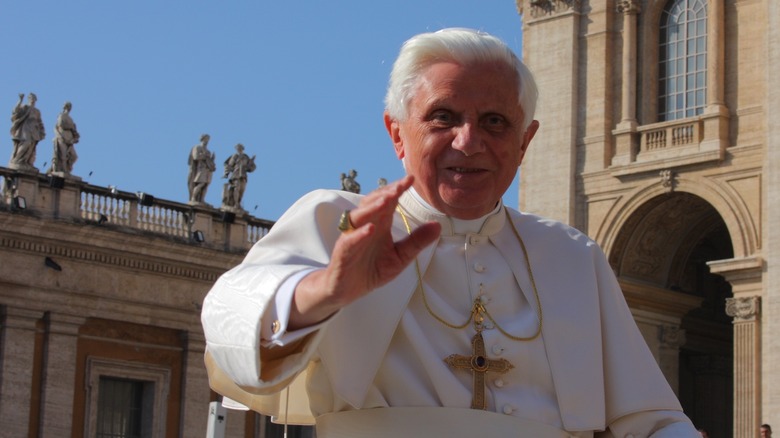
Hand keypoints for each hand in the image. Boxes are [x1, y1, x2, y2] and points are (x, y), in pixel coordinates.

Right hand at [290, 175, 440, 328]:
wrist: (348, 290)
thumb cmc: (372, 269)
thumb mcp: (400, 257)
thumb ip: (416, 241)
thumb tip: (438, 226)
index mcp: (379, 224)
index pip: (388, 201)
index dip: (398, 190)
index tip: (411, 179)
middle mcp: (365, 225)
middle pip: (373, 203)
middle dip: (386, 193)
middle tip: (400, 185)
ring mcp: (352, 237)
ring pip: (359, 216)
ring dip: (372, 207)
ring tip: (386, 201)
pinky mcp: (343, 252)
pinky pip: (350, 240)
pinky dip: (359, 234)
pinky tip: (370, 229)